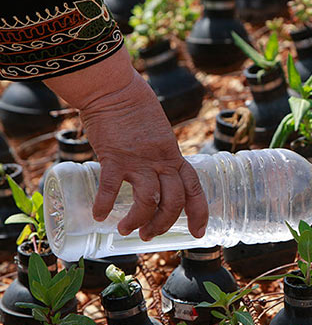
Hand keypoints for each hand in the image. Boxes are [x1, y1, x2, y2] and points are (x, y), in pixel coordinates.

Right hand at [44, 47, 208, 240]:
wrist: (114, 89)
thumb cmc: (135, 111)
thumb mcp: (158, 136)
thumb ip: (159, 156)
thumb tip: (154, 177)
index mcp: (174, 157)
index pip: (194, 189)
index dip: (199, 213)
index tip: (198, 232)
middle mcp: (162, 161)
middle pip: (174, 201)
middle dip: (163, 224)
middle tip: (148, 235)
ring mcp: (140, 160)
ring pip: (149, 200)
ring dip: (138, 220)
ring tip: (125, 230)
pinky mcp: (115, 156)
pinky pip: (112, 187)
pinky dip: (105, 204)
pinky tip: (99, 215)